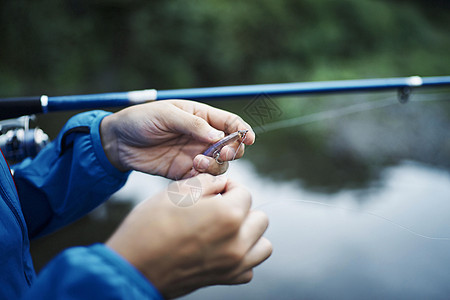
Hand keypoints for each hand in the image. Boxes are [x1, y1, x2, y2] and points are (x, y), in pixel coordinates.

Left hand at [100, 100, 254, 178]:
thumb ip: (193, 124)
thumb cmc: (141, 120)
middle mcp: (203, 137)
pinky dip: (203, 180)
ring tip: (196, 162)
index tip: (249, 139)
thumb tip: (219, 135)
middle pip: (231, 146)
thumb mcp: (166, 115)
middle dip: (233, 151)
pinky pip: (202, 179)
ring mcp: (195, 155)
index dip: (243, 130)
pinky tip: (191, 174)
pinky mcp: (184, 172)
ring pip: (219, 165)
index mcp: (202, 117)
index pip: (231, 122)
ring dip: (215, 165)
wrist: (118, 141)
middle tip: (223, 153)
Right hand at [106, 174, 271, 298]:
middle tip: (219, 208)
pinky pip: (249, 267)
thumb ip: (208, 183)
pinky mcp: (225, 279)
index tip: (216, 190)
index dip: (229, 187)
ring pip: (262, 244)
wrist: (133, 266)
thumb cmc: (150, 226)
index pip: (245, 193)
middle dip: (242, 208)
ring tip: (226, 229)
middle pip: (259, 218)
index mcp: (228, 215)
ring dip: (249, 233)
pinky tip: (222, 249)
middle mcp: (237, 242)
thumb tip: (223, 183)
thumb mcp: (177, 191)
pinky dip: (242, 257)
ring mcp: (234, 264)